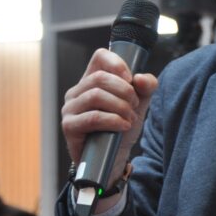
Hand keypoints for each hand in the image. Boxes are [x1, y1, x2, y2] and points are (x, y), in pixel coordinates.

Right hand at [61, 48, 158, 174]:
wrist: (114, 158)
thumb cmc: (121, 127)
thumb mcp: (138, 104)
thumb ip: (145, 87)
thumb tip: (141, 79)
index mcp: (91, 80)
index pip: (100, 56)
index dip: (117, 63)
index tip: (131, 80)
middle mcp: (77, 91)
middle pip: (100, 78)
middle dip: (124, 91)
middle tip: (134, 106)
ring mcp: (70, 108)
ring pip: (96, 96)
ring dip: (120, 107)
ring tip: (129, 118)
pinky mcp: (69, 126)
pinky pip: (93, 117)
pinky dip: (113, 120)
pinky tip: (123, 126)